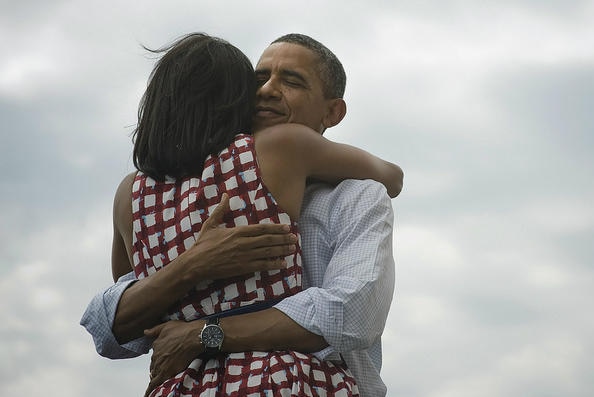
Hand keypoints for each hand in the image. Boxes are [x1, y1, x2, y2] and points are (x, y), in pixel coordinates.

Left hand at [143, 320, 203, 396]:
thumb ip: (154, 330)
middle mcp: (156, 355)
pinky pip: (155, 383)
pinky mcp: (166, 372)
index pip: (154, 355)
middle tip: (164, 368)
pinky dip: (150, 389)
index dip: (158, 358)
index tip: (162, 359)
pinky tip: (148, 394)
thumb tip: (145, 332)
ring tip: (159, 379)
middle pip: (154, 365)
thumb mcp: (167, 326)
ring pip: (154, 374)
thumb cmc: (184, 330)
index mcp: (156, 345)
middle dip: (157, 367)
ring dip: (156, 376)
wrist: (195, 337)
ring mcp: (160, 364)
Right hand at [180, 193, 297, 280]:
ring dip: (282, 250)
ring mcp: (244, 256)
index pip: (261, 228)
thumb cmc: (203, 244)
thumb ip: (221, 210)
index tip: (287, 227)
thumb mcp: (211, 224)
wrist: (196, 263)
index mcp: (237, 231)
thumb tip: (225, 195)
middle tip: (295, 238)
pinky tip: (282, 263)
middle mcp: (243, 243)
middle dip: (283, 239)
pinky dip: (274, 264)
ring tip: (292, 249)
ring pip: (268, 252)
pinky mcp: (243, 268)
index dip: (276, 228)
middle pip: (268, 239)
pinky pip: (262, 265)